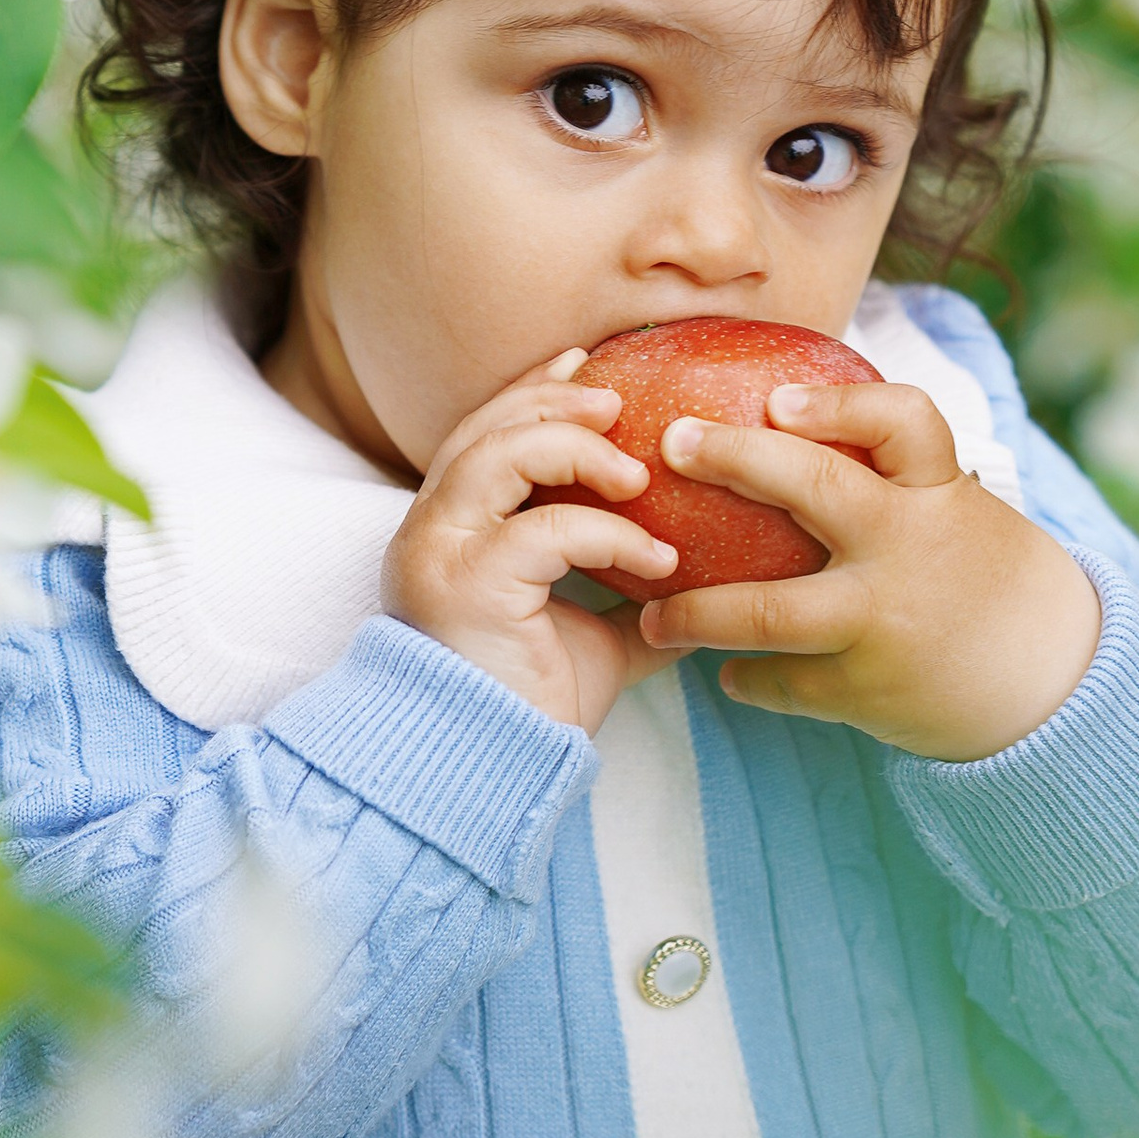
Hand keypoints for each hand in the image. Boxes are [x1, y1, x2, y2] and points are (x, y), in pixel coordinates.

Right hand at [381, 349, 680, 733]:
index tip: (589, 365)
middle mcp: (433, 532)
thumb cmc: (530, 708)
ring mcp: (440, 553)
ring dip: (574, 448)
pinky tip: (658, 555)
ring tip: (638, 474)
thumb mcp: (594, 635)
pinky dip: (609, 533)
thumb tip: (705, 579)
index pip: (484, 432)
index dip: (533, 390)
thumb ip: (631, 597)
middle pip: (485, 427)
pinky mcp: (466, 585)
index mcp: (452, 531)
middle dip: (554, 399)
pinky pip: (546, 530)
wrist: (491, 772)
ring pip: (499, 456)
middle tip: (619, 399)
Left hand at [635, 379, 1100, 760]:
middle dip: (735, 458)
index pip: (901, 422)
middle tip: (673, 445)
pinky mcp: (868, 689)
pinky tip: (728, 672)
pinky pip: (785, 683)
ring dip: (700, 612)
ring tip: (657, 617)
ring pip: (770, 612)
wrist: (1052, 682)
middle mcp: (910, 548)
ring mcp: (885, 622)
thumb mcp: (959, 511)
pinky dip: (750, 678)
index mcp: (938, 495)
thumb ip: (894, 478)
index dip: (836, 406)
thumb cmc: (983, 578)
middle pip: (816, 490)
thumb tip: (790, 421)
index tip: (775, 398)